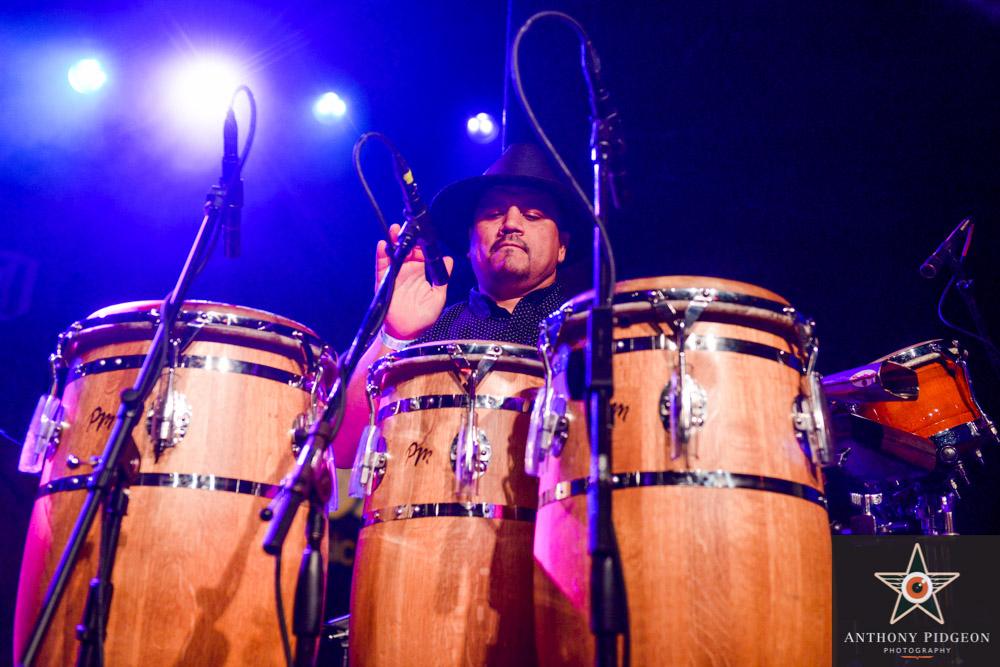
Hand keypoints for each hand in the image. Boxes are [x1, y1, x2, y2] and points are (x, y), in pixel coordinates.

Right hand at [376, 224, 454, 339]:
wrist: (407, 332)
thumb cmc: (423, 316)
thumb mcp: (438, 296)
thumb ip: (443, 278)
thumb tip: (449, 260)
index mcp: (420, 272)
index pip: (421, 252)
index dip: (422, 243)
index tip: (424, 233)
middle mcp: (408, 270)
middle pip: (407, 249)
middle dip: (407, 237)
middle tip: (408, 226)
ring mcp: (396, 275)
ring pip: (394, 254)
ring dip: (394, 241)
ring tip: (395, 230)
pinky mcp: (385, 281)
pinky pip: (383, 266)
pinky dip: (382, 255)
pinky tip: (384, 245)